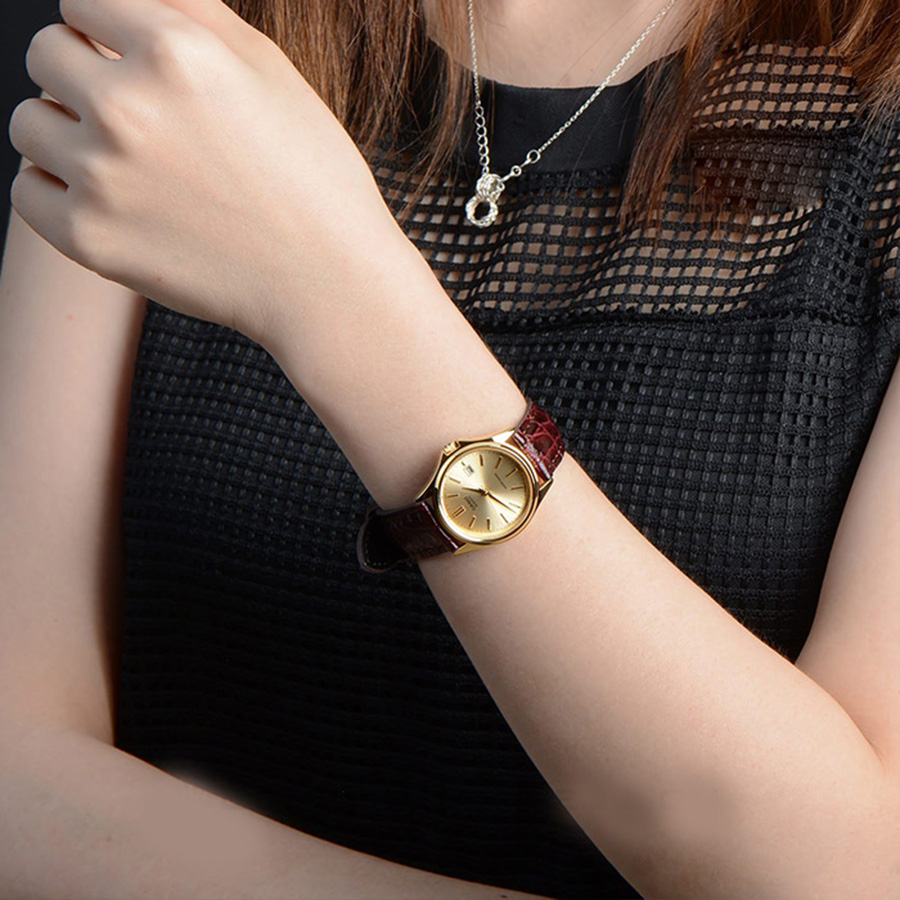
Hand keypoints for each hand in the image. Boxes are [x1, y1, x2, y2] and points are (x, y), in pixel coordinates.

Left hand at [8, 0, 399, 344]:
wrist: (327, 283)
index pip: (82, 1)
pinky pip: (27, 193)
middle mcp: (129, 106)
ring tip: (122, 165)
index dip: (105, 31)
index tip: (126, 61)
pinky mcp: (90, 239)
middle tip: (128, 118)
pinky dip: (57, 193)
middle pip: (44, 54)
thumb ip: (193, 12)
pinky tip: (106, 203)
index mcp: (178, 51)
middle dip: (80, 76)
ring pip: (29, 123)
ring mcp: (103, 176)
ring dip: (65, 135)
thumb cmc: (311, 177)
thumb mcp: (270, 72)